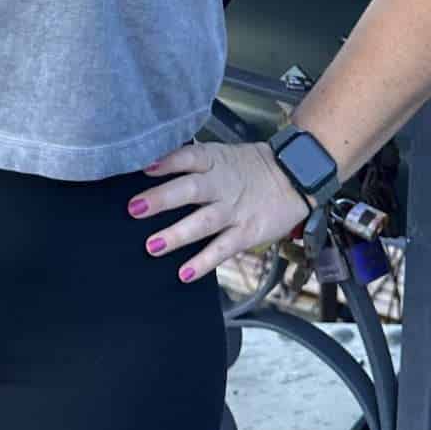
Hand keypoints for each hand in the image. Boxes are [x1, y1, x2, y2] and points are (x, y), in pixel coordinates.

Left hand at [125, 138, 309, 282]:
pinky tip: (184, 273)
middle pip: (190, 190)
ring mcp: (234, 210)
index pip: (189, 157)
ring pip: (204, 222)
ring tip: (153, 246)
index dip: (168, 162)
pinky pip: (222, 249)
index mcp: (215, 161)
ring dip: (177, 234)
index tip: (145, 169)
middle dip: (162, 199)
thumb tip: (153, 171)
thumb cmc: (249, 168)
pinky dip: (204, 262)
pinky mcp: (246, 233)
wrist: (295, 177)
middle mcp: (222, 184)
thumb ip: (194, 164)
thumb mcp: (223, 156)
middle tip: (135, 208)